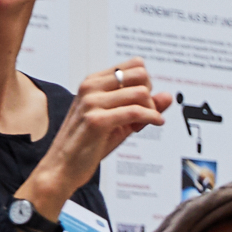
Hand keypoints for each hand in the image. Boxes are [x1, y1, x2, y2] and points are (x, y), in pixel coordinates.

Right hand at [25, 62, 172, 207]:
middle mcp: (91, 87)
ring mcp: (92, 102)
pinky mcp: (96, 120)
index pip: (135, 65)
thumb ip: (144, 107)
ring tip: (145, 123)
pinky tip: (156, 123)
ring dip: (151, 109)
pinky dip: (152, 117)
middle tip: (146, 113)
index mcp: (94, 82)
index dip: (147, 83)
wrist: (63, 166)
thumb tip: (168, 95)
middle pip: (141, 75)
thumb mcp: (121, 121)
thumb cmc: (91, 143)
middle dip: (150, 94)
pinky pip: (136, 112)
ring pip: (141, 93)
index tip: (143, 103)